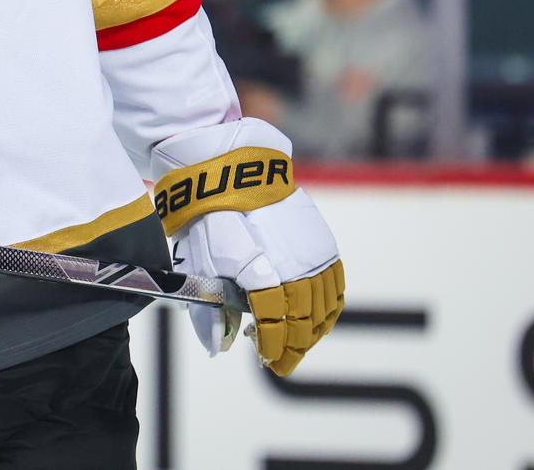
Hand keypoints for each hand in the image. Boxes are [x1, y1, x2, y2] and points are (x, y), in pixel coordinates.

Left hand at [151, 118, 343, 374]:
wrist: (231, 171)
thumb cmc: (208, 218)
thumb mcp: (198, 263)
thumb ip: (208, 310)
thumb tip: (218, 348)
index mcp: (259, 269)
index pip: (275, 322)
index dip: (274, 347)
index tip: (267, 360)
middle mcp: (292, 263)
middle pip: (302, 320)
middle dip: (293, 346)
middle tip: (280, 363)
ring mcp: (311, 252)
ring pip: (323, 307)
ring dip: (312, 331)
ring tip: (297, 342)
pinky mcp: (322, 241)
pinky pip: (335, 285)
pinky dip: (329, 308)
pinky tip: (317, 318)